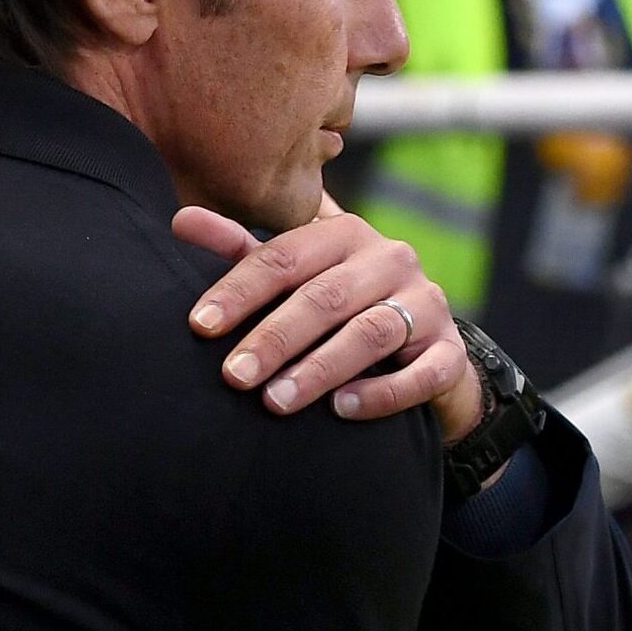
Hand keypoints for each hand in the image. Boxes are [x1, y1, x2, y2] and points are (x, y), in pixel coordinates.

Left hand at [173, 197, 483, 441]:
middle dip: (274, 338)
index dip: (239, 289)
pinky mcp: (452, 353)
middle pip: (325, 296)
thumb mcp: (293, 274)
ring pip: (371, 333)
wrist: (421, 349)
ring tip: (275, 402)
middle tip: (234, 376)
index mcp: (345, 234)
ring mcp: (428, 305)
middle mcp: (391, 259)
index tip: (200, 326)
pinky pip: (422, 373)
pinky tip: (341, 411)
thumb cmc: (338, 305)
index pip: (284, 255)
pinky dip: (381, 393)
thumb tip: (179, 219)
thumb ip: (240, 250)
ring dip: (320, 369)